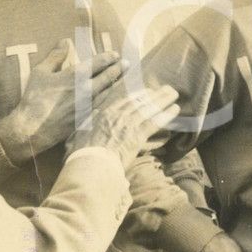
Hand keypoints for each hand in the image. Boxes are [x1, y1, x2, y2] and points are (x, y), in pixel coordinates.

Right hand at [0, 40, 125, 164]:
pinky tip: (116, 98)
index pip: (99, 62)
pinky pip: (105, 106)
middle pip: (109, 76)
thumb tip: (66, 41)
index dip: (109, 57)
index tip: (116, 55)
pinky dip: (112, 100)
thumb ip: (56, 56)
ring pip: (110, 91)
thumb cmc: (34, 98)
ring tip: (127, 78)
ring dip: (119, 84)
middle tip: (127, 64)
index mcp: (76, 75)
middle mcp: (87, 89)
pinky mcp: (89, 118)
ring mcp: (90, 105)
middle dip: (119, 69)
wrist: (33, 128)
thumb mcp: (41, 72)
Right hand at [65, 84, 179, 169]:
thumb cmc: (80, 154)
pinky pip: (155, 121)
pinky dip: (166, 114)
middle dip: (153, 93)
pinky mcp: (137, 135)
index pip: (122, 98)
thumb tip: (84, 124)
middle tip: (165, 88)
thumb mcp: (76, 135)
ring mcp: (127, 124)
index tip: (146, 88)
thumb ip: (84, 127)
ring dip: (163, 99)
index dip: (137, 92)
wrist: (88, 164)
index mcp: (101, 113)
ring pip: (148, 107)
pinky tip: (175, 109)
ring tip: (174, 93)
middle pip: (138, 99)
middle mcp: (115, 114)